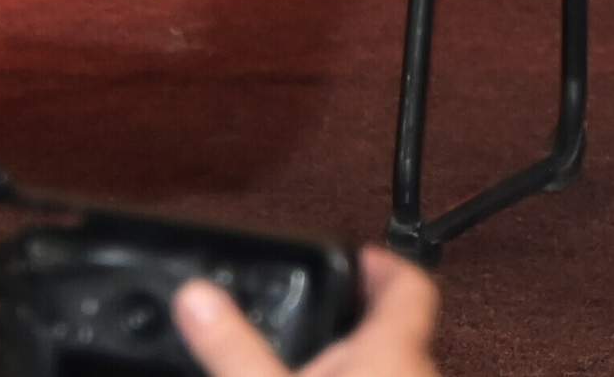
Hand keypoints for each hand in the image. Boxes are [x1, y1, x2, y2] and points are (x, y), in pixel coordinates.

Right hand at [173, 249, 439, 376]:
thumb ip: (234, 347)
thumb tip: (197, 298)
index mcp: (395, 348)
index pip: (411, 281)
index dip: (387, 258)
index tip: (362, 249)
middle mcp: (416, 372)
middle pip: (401, 325)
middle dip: (360, 313)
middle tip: (327, 299)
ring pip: (394, 364)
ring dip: (360, 356)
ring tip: (318, 355)